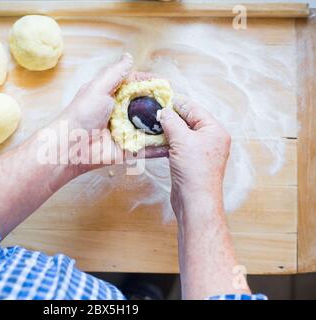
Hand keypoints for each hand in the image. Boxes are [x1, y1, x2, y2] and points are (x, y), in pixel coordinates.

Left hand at [60, 53, 167, 172]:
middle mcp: (121, 113)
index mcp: (113, 96)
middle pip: (145, 107)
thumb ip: (115, 73)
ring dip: (164, 126)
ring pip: (149, 127)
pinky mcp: (129, 149)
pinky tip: (175, 144)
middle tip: (178, 105)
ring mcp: (126, 132)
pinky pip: (147, 148)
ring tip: (183, 123)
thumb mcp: (98, 87)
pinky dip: (161, 147)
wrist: (72, 146)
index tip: (166, 85)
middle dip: (161, 106)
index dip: (150, 84)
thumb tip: (128, 56)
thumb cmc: (82, 114)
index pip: (136, 86)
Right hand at [158, 97, 230, 219]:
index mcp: (214, 130)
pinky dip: (165, 144)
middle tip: (152, 111)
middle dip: (169, 117)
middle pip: (187, 121)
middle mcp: (210, 139)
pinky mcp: (189, 162)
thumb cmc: (194, 170)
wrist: (195, 201)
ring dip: (165, 131)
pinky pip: (176, 147)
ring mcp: (200, 152)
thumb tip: (164, 111)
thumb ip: (172, 122)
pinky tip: (153, 142)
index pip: (194, 109)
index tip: (161, 98)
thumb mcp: (182, 140)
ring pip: (180, 135)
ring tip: (149, 125)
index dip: (177, 103)